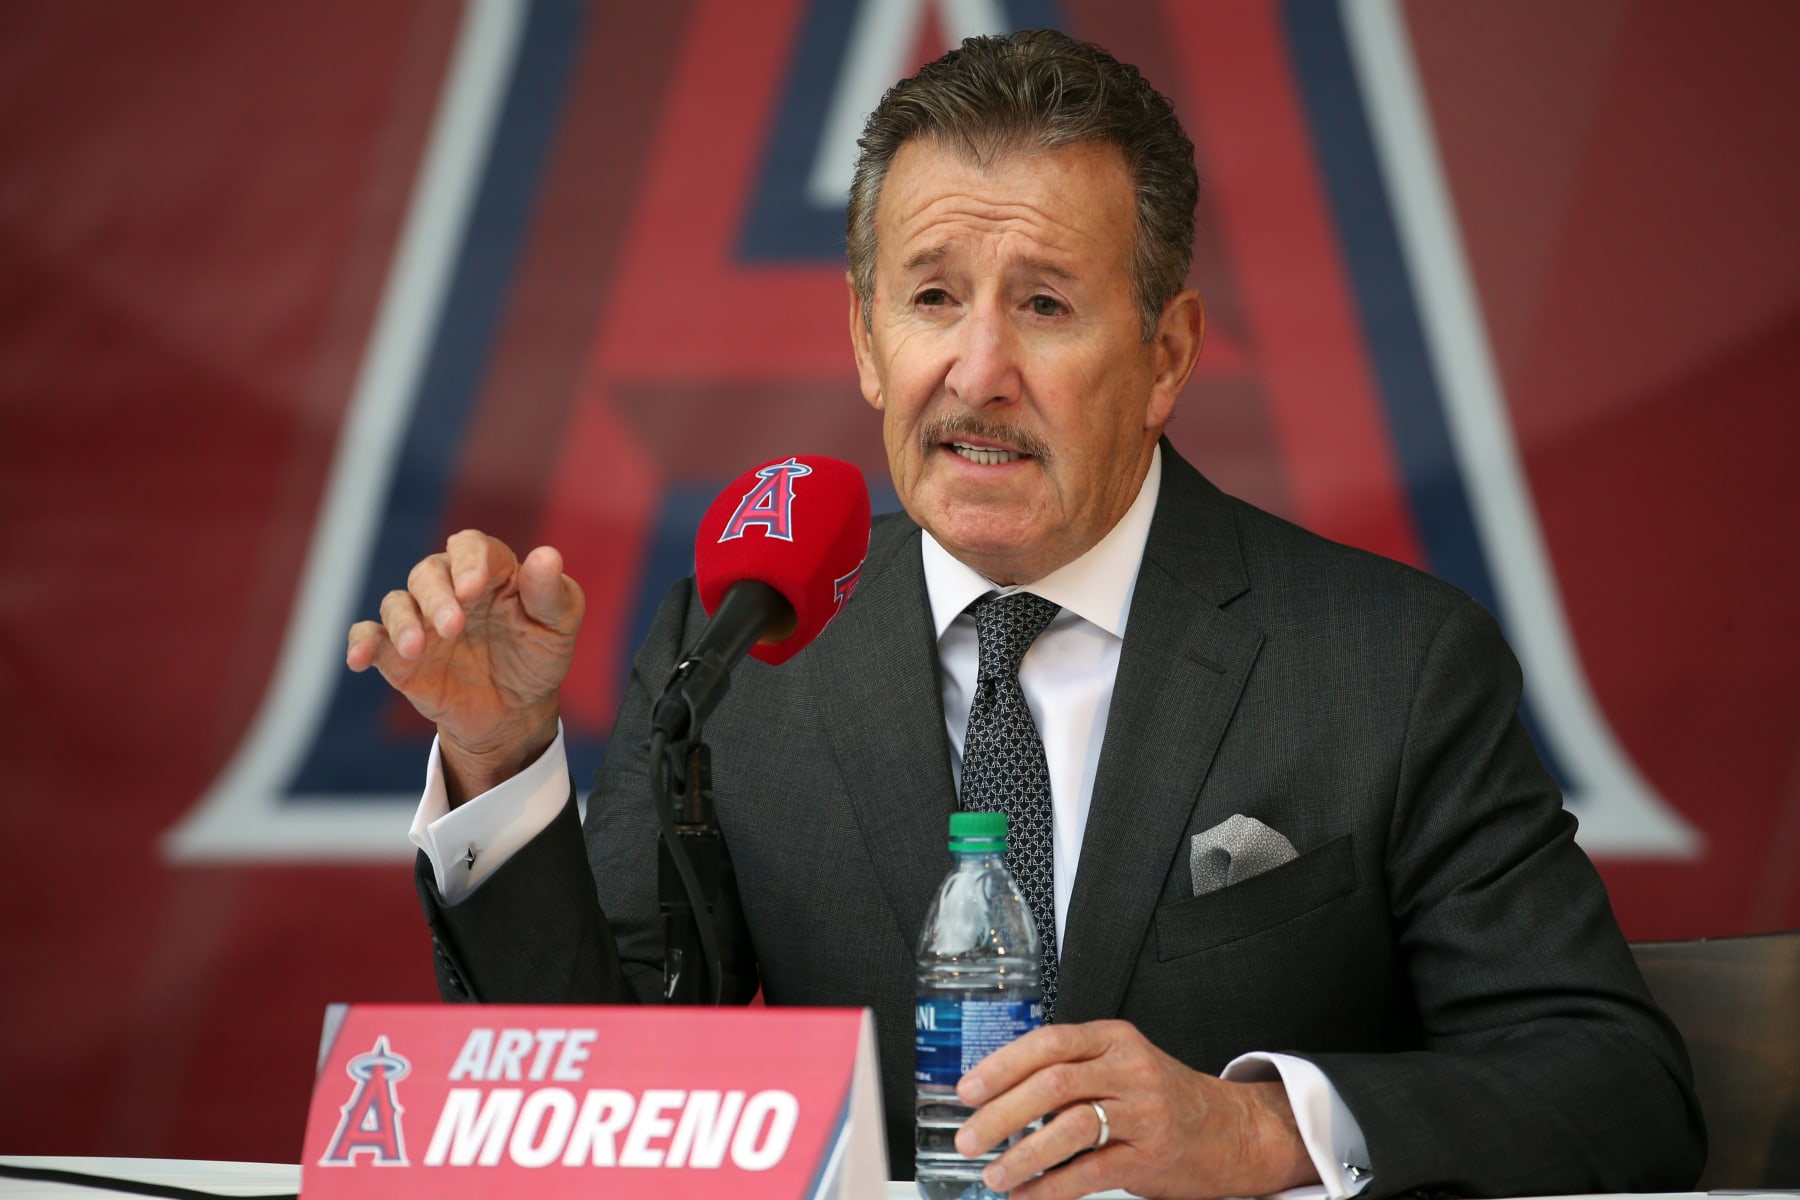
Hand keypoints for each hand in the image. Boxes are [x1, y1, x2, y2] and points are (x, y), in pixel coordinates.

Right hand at [345, 530, 583, 801]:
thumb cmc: (538, 656)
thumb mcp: (559, 627)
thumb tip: (546, 555)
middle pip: (428, 573)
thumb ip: (552, 593)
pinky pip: (370, 636)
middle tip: (454, 628)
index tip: (473, 590)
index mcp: (490, 571)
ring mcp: (421, 619)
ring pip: (396, 603)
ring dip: (402, 623)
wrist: (515, 711)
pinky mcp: (398, 653)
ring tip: (416, 649)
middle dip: (437, 597)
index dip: (469, 561)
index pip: (471, 547)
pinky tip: (361, 658)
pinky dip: (361, 642)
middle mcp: (449, 588)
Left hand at [953, 1020, 1317, 1199]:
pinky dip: (1052, 1187)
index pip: (1048, 1042)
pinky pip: (1092, 1172)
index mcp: (1113, 1039)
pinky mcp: (1152, 1156)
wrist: (1232, 1129)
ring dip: (1023, 1154)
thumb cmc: (1163, 1098)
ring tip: (993, 1174)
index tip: (968, 1091)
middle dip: (1000, 1114)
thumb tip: (997, 1092)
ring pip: (1071, 1127)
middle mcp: (1129, 1069)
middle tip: (967, 1139)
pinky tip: (1027, 1195)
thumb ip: (1071, 1069)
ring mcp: (1144, 1112)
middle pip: (1053, 1083)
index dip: (1001, 1066)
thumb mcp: (1120, 1064)